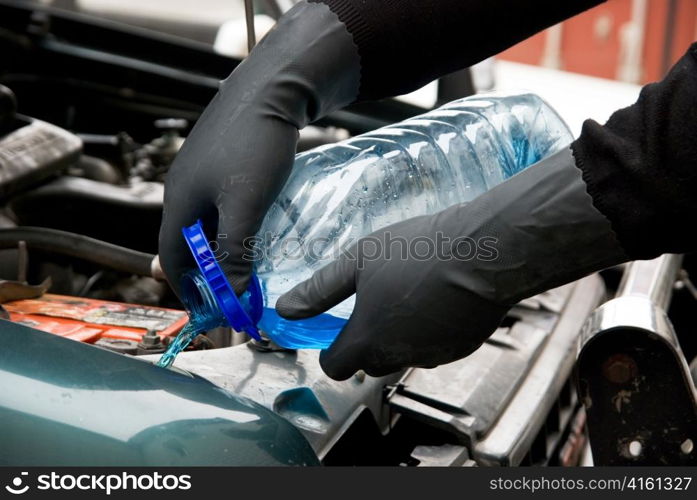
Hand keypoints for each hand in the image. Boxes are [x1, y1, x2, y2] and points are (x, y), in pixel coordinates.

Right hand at [159, 2, 359, 294]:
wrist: (273, 89)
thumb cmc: (255, 146)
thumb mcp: (246, 204)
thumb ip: (236, 250)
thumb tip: (232, 295)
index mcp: (181, 202)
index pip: (173, 257)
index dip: (187, 287)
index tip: (205, 310)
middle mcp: (185, 189)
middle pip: (188, 243)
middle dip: (206, 272)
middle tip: (229, 295)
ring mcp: (203, 174)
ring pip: (207, 224)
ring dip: (222, 249)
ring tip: (245, 270)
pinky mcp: (223, 162)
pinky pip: (221, 206)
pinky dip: (233, 226)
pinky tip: (255, 231)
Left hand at [276, 148, 628, 379]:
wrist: (482, 253)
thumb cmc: (418, 252)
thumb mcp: (357, 261)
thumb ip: (319, 290)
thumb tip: (285, 309)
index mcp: (367, 340)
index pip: (334, 367)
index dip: (329, 351)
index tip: (333, 331)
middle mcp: (398, 357)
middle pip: (368, 364)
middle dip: (363, 343)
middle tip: (370, 306)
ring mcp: (432, 356)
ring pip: (402, 357)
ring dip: (396, 337)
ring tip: (405, 296)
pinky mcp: (460, 348)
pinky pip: (433, 349)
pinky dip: (427, 333)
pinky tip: (433, 300)